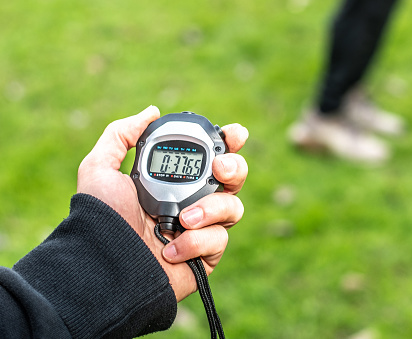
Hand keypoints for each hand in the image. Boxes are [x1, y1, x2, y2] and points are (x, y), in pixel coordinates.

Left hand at [77, 106, 248, 300]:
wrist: (105, 265)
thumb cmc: (101, 218)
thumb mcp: (100, 168)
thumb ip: (121, 134)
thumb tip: (151, 111)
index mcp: (172, 179)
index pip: (209, 156)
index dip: (228, 142)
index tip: (234, 134)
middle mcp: (191, 201)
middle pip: (233, 178)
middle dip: (235, 168)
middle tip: (220, 170)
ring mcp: (201, 229)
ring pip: (233, 207)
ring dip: (212, 208)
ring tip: (183, 220)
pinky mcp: (205, 255)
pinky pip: (220, 239)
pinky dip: (196, 241)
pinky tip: (171, 249)